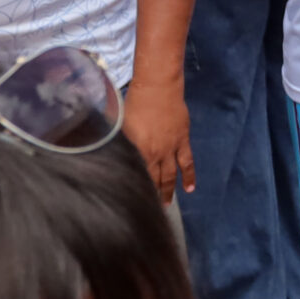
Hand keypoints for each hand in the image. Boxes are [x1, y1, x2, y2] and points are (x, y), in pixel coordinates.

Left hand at [121, 78, 193, 201]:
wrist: (158, 88)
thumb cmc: (134, 103)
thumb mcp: (120, 125)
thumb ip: (118, 142)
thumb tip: (109, 152)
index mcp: (138, 151)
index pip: (136, 176)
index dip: (135, 190)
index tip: (131, 204)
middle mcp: (156, 154)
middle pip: (154, 179)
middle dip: (152, 195)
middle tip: (150, 210)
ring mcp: (171, 148)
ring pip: (171, 174)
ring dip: (169, 190)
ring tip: (168, 205)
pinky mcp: (183, 140)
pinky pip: (187, 162)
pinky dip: (189, 175)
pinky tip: (190, 188)